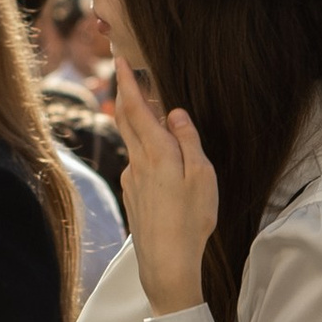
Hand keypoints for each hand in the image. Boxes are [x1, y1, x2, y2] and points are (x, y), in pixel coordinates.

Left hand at [117, 62, 221, 318]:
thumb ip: (188, 140)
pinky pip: (137, 162)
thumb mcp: (202, 176)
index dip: (126, 82)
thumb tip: (175, 112)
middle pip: (126, 120)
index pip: (135, 108)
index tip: (119, 60)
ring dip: (135, 121)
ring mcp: (132, 178)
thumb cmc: (191, 219)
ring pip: (131, 141)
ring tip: (146, 110)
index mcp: (156, 152)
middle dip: (125, 94)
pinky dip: (143, 149)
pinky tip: (156, 157)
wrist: (166, 261)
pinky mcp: (132, 194)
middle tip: (126, 74)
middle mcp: (137, 161)